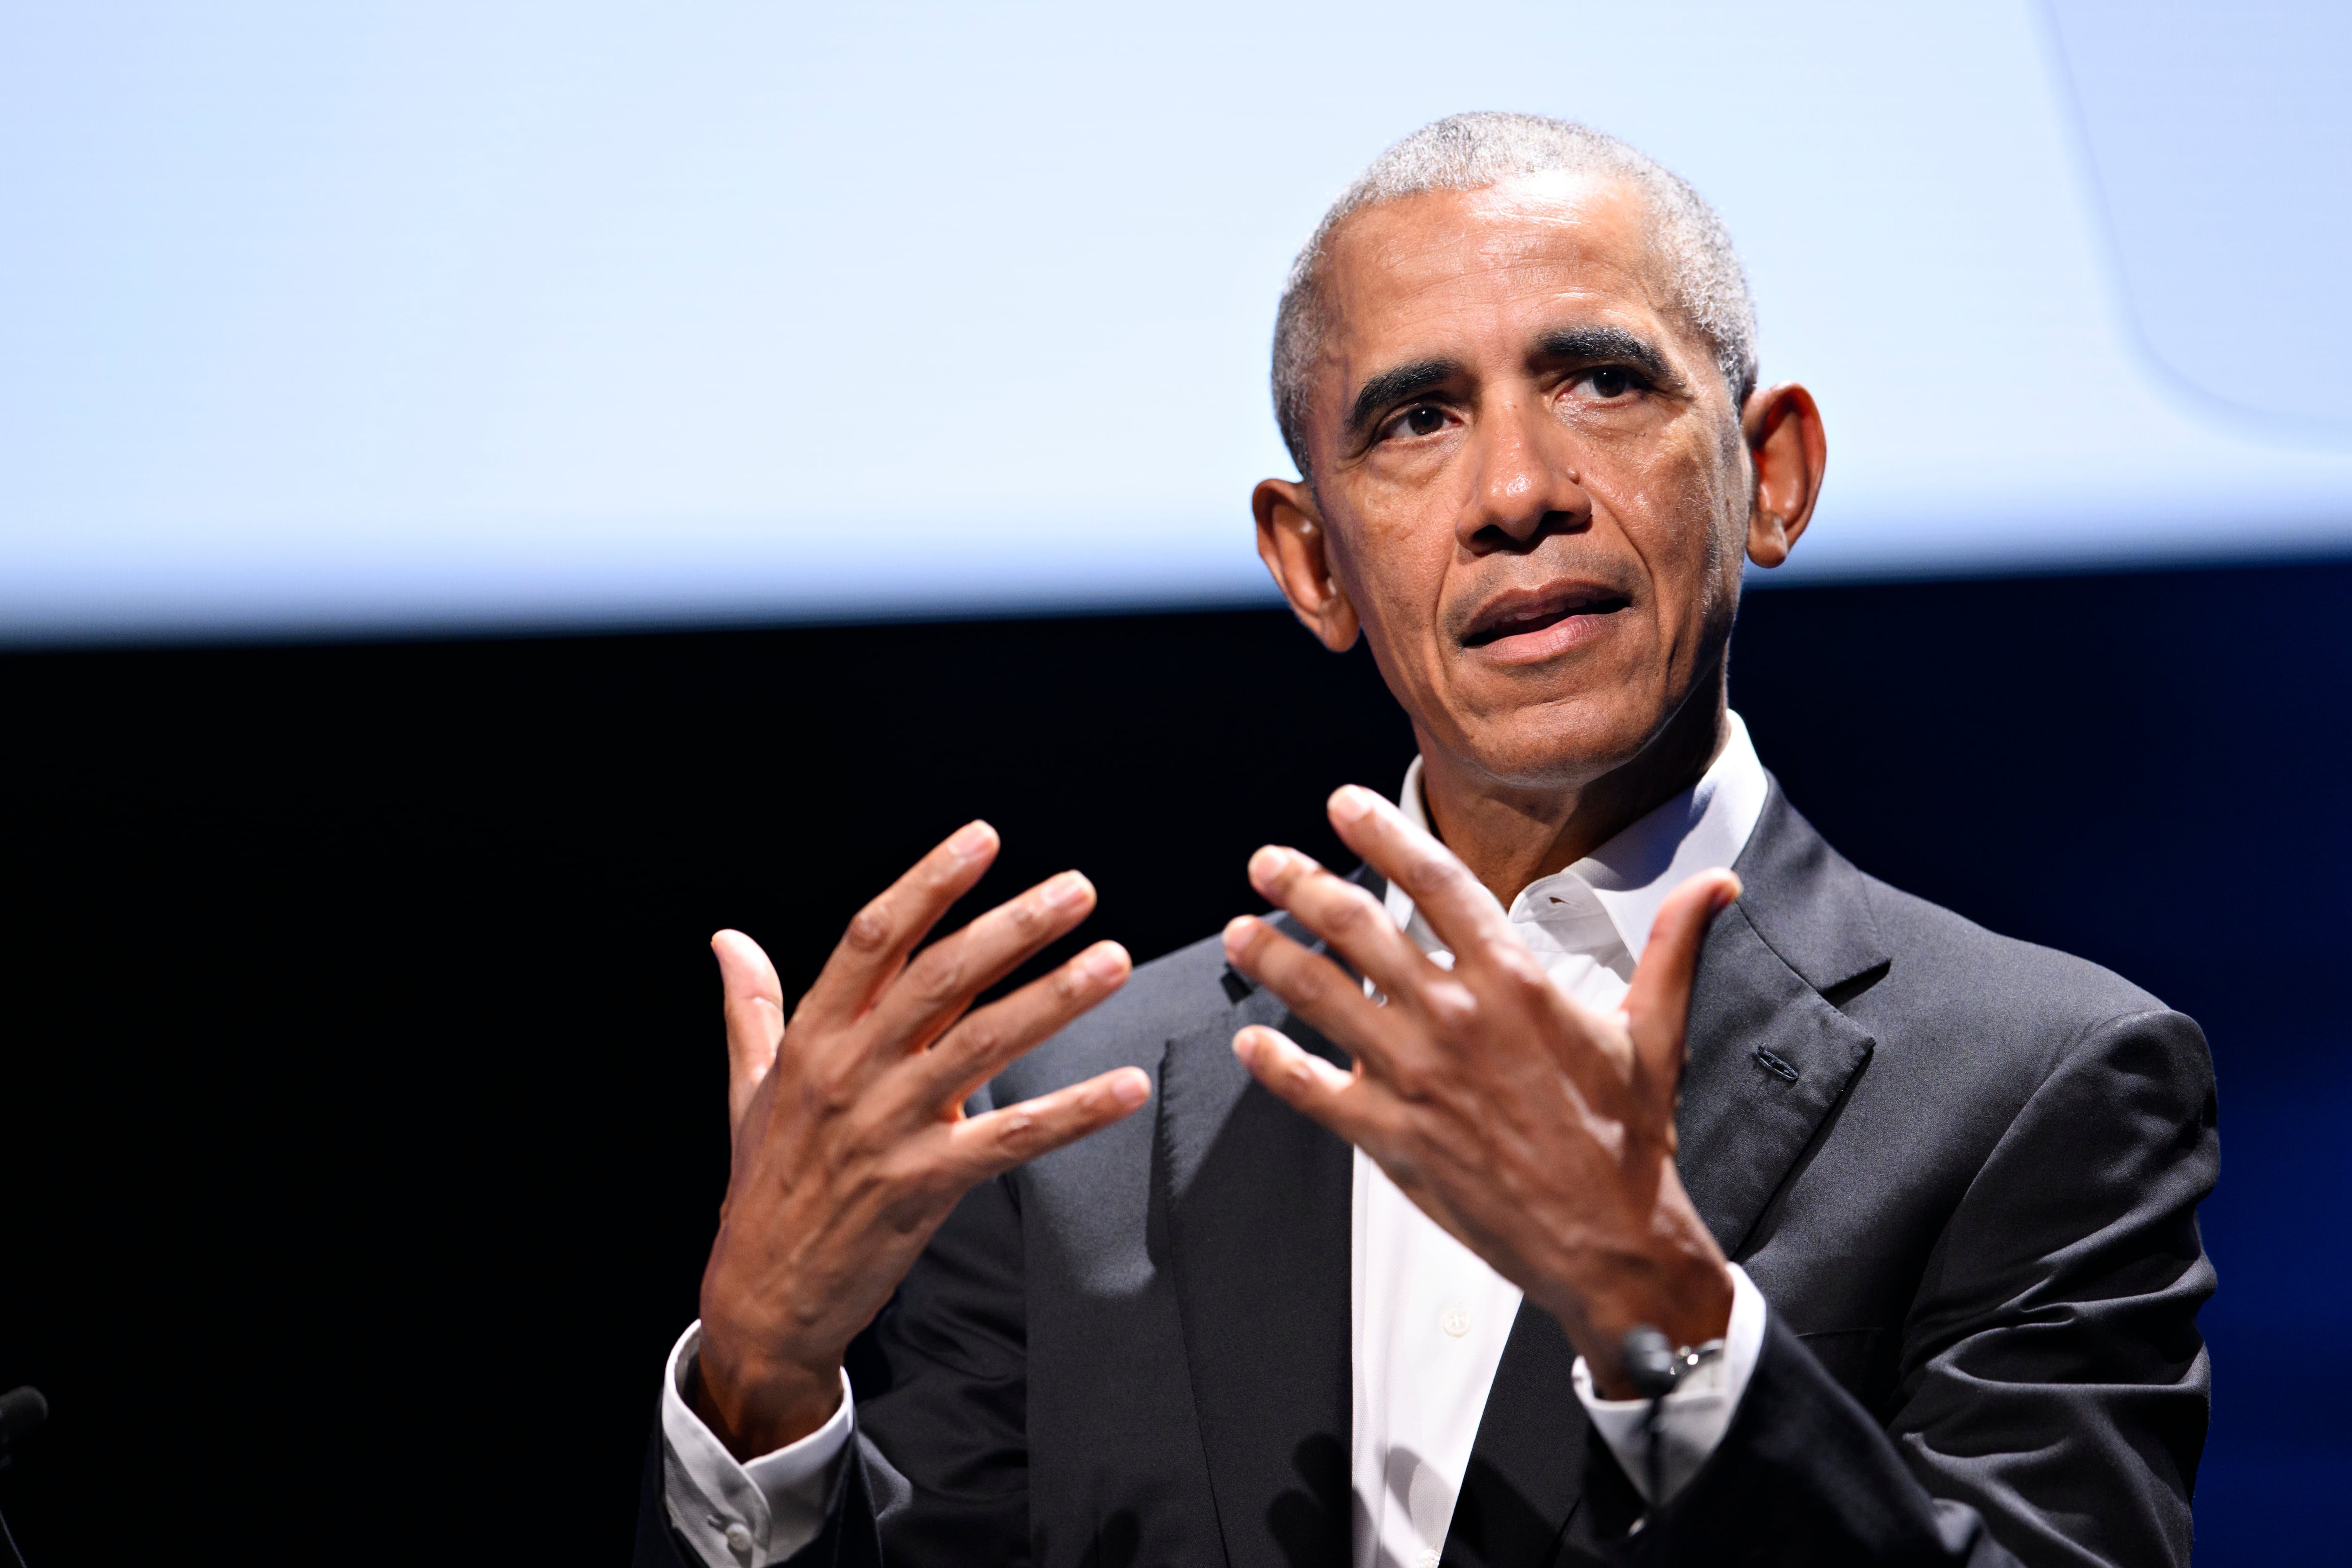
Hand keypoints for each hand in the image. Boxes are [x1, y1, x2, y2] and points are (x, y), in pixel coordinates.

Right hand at [693, 821, 1150, 1456]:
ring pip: (982, 1046)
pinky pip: (1011, 1138)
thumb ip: (752, 1007)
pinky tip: (1125, 1088)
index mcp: (813, 1038)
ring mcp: (886, 1128)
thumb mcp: (751, 1088)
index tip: (981, 840)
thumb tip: (727, 939)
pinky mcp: (923, 1185)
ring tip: (1112, 961)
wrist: (763, 1296)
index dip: (929, 883)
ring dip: (1055, 999)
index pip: (874, 939)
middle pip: (939, 979)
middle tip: (1078, 890)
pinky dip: (1073, 1113)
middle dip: (1014, 927)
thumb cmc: (767, 1183)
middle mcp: (849, 1072)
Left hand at [1220, 786, 1737, 1396]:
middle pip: (1358, 927)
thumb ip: (1672, 947)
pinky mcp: (1390, 1136)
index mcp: (1515, 981)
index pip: (1436, 880)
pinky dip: (1274, 1063)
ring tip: (1238, 931)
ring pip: (1320, 997)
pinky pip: (1312, 1090)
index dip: (1383, 833)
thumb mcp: (1656, 1032)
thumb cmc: (1630, 1138)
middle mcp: (1456, 1017)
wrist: (1612, 1243)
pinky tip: (1249, 1041)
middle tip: (1266, 862)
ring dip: (1270, 957)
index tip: (1342, 804)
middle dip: (1302, 884)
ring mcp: (1416, 1076)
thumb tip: (1719, 885)